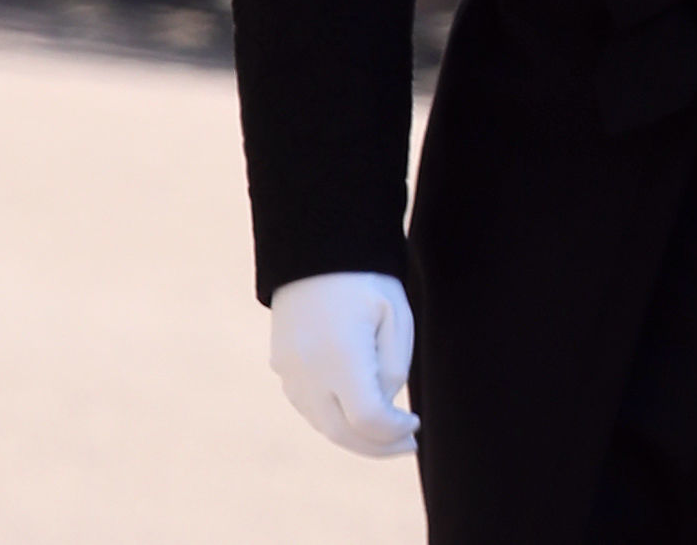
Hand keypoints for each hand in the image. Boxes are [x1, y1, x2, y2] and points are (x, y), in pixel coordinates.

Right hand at [269, 271, 418, 456]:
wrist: (316, 252)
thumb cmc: (366, 280)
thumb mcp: (395, 317)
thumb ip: (392, 368)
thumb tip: (384, 409)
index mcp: (340, 356)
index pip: (367, 418)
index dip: (393, 431)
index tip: (415, 425)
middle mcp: (308, 371)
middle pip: (341, 432)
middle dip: (377, 446)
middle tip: (407, 445)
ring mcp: (289, 372)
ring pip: (323, 424)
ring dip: (356, 436)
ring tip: (387, 434)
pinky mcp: (281, 368)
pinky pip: (309, 407)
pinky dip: (335, 419)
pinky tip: (358, 415)